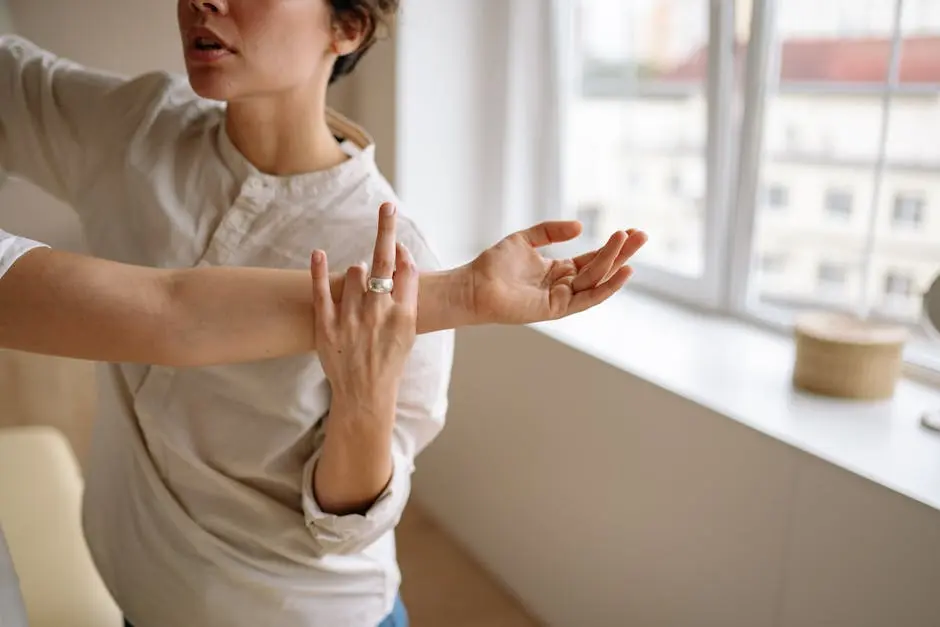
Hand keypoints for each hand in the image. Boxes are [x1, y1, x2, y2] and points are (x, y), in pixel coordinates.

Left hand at [310, 203, 418, 406]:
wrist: (365, 394)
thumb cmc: (390, 359)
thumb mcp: (409, 329)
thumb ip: (407, 293)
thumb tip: (400, 254)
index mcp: (404, 316)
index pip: (406, 269)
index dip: (401, 249)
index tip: (395, 232)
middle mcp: (379, 314)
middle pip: (382, 262)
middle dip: (386, 230)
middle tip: (387, 207)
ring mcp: (352, 319)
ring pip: (354, 273)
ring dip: (357, 274)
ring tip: (359, 297)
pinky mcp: (327, 325)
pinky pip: (321, 290)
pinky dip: (318, 270)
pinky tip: (317, 253)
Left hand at [468, 221, 646, 324]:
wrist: (473, 286)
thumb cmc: (494, 265)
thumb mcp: (524, 239)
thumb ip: (551, 231)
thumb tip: (580, 226)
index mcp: (558, 270)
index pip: (593, 259)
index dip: (612, 246)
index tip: (630, 231)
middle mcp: (563, 285)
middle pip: (600, 268)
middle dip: (622, 252)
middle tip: (643, 234)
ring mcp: (562, 298)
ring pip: (596, 280)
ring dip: (614, 261)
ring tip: (629, 241)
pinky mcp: (556, 309)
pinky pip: (587, 298)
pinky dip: (606, 286)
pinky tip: (622, 272)